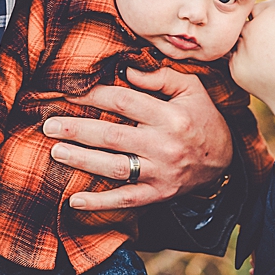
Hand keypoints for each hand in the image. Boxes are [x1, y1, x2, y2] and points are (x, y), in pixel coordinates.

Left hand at [44, 64, 232, 210]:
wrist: (225, 160)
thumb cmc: (202, 118)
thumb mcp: (191, 89)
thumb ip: (160, 77)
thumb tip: (126, 71)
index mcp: (171, 116)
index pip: (126, 102)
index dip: (97, 95)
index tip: (72, 92)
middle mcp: (164, 146)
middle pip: (113, 136)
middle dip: (78, 129)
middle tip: (49, 124)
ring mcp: (160, 173)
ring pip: (114, 168)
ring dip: (82, 160)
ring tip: (55, 151)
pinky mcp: (157, 195)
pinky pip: (125, 200)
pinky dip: (99, 203)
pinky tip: (74, 200)